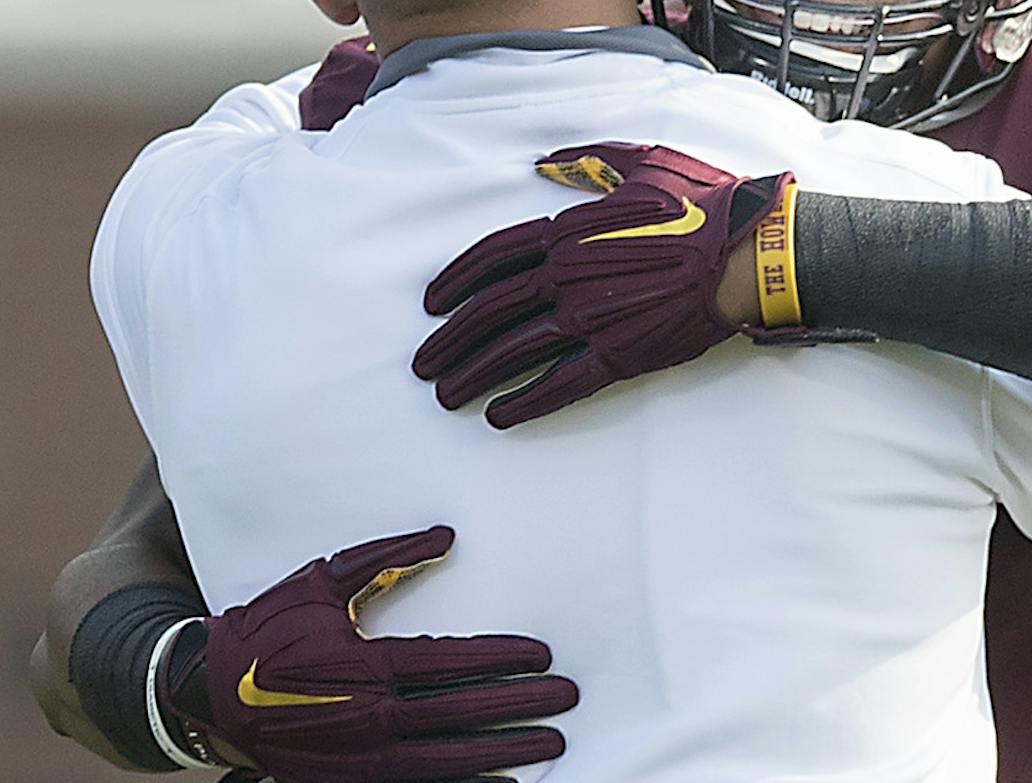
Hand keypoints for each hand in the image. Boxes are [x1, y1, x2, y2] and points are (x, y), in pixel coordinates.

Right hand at [158, 526, 576, 782]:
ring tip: (552, 744)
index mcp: (365, 665)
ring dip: (504, 751)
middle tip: (568, 698)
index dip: (503, 657)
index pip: (453, 663)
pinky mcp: (347, 782)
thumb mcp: (321, 580)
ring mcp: (358, 759)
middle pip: (462, 713)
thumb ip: (386, 557)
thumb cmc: (267, 627)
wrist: (202, 692)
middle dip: (521, 705)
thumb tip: (446, 535)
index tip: (544, 654)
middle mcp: (368, 718)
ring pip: (448, 760)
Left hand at [412, 141, 795, 425]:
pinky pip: (561, 383)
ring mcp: (592, 318)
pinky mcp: (619, 354)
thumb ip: (586, 163)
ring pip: (514, 351)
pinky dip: (525, 403)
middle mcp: (569, 275)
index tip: (431, 304)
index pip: (491, 257)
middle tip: (424, 363)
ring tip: (446, 395)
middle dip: (449, 339)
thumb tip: (547, 164)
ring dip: (473, 375)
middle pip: (490, 311)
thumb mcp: (640, 162)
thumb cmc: (701, 203)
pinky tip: (498, 416)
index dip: (454, 280)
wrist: (746, 251)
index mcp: (568, 230)